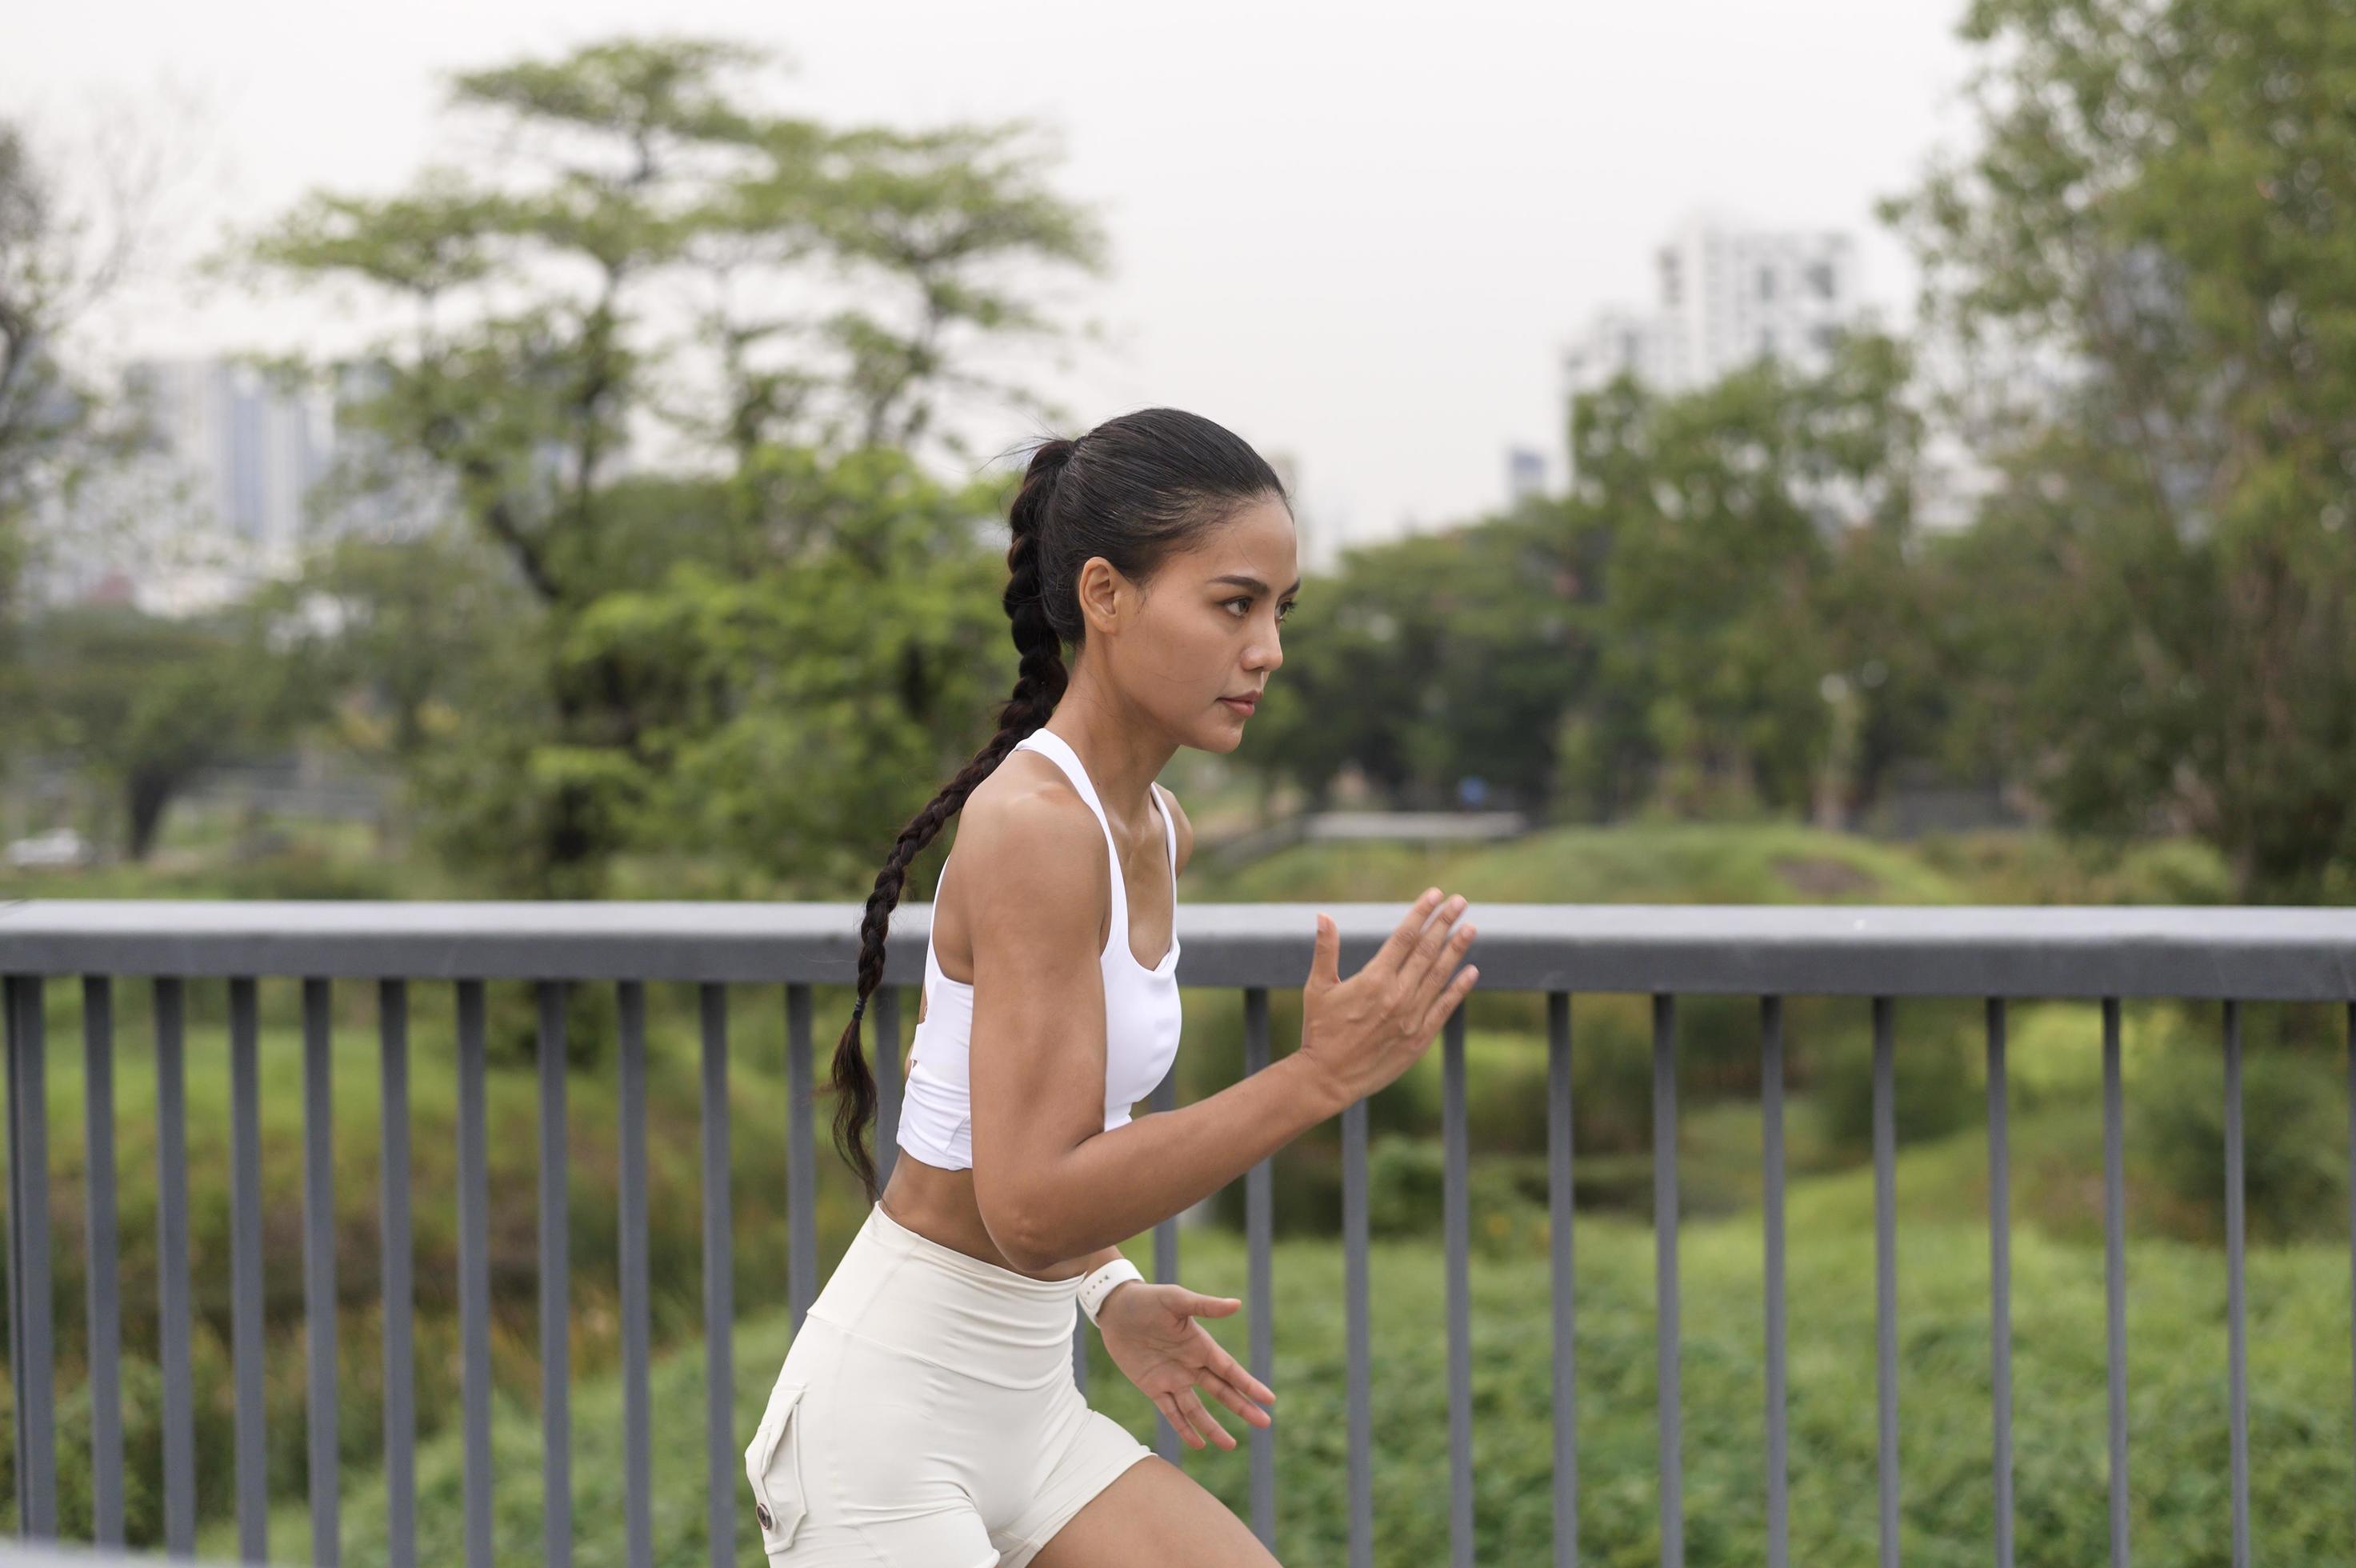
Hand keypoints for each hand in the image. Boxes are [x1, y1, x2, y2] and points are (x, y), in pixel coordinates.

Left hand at [1094, 1280, 1275, 1450]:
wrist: (1115, 1308)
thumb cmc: (1147, 1298)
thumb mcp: (1176, 1299)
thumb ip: (1205, 1306)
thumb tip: (1237, 1304)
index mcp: (1201, 1345)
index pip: (1230, 1370)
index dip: (1249, 1385)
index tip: (1269, 1399)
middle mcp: (1191, 1365)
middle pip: (1221, 1392)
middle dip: (1242, 1407)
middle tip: (1264, 1423)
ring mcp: (1173, 1378)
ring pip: (1197, 1409)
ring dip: (1213, 1428)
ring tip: (1231, 1446)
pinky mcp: (1152, 1387)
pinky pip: (1171, 1412)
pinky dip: (1184, 1429)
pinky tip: (1198, 1444)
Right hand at [1297, 887, 1478, 1108]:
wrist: (1328, 1078)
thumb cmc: (1320, 1031)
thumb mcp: (1317, 987)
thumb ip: (1326, 950)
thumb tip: (1323, 915)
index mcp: (1373, 979)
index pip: (1404, 937)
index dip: (1422, 914)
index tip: (1436, 895)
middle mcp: (1397, 995)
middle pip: (1427, 950)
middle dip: (1445, 923)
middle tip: (1460, 901)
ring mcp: (1411, 1017)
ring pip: (1440, 976)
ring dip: (1457, 949)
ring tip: (1471, 927)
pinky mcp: (1419, 1039)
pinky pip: (1444, 1008)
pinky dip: (1459, 989)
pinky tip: (1471, 971)